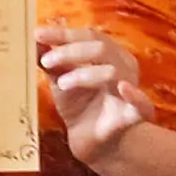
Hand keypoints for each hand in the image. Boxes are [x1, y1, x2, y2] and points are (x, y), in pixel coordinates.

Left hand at [45, 28, 158, 165]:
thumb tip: (33, 39)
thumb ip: (51, 60)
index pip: (88, 36)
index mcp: (108, 54)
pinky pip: (142, 103)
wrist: (90, 142)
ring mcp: (130, 88)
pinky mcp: (135, 114)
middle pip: (100, 48)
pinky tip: (123, 88)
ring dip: (83, 74)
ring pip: (111, 71)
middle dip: (70, 52)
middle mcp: (123, 66)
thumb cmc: (79, 106)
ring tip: (61, 84)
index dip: (63, 33)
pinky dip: (134, 94)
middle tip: (46, 61)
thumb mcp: (60, 79)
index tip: (38, 34)